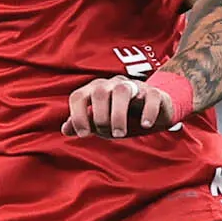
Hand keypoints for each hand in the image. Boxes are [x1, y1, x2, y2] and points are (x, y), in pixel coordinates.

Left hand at [62, 73, 186, 137]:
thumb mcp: (102, 121)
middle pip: (99, 92)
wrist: (156, 109)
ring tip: (120, 134)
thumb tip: (65, 129)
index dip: (77, 116)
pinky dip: (147, 111)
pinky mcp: (155, 92)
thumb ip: (84, 122)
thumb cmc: (123, 115)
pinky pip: (151, 96)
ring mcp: (135, 86)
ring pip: (122, 91)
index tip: (83, 135)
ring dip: (118, 114)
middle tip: (109, 135)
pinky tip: (145, 126)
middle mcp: (113, 85)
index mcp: (96, 90)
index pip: (79, 96)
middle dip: (100, 116)